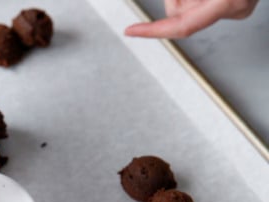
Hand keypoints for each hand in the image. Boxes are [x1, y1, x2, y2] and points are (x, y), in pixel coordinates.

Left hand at [125, 0, 258, 37]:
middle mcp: (235, 9)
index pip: (181, 25)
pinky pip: (200, 3)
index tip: (132, 31)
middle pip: (179, 12)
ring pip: (188, 6)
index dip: (152, 30)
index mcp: (228, 1)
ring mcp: (237, 8)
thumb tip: (171, 8)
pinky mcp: (236, 5)